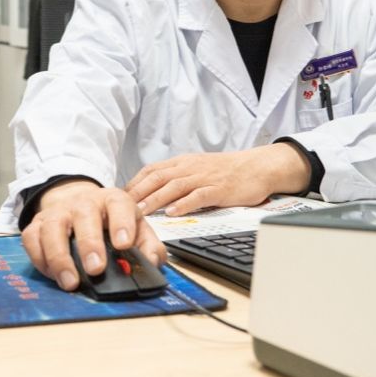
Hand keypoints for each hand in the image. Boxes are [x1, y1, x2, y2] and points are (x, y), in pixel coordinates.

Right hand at [20, 180, 166, 291]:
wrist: (79, 204)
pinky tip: (52, 274)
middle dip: (89, 243)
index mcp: (113, 201)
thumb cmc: (111, 222)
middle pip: (84, 216)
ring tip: (71, 282)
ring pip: (53, 227)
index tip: (123, 245)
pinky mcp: (38, 224)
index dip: (122, 224)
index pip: (119, 205)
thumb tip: (153, 263)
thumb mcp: (136, 227)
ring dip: (60, 256)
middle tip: (96, 269)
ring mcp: (58, 212)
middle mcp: (84, 202)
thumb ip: (148, 245)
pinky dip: (40, 258)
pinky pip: (32, 238)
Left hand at [124, 144, 310, 216]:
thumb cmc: (227, 171)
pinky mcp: (219, 189)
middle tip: (120, 208)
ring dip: (154, 200)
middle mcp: (190, 167)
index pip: (152, 170)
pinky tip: (173, 212)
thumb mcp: (198, 168)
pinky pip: (199, 196)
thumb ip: (177, 177)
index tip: (118, 197)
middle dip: (137, 193)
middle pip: (157, 177)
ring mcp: (204, 177)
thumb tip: (153, 191)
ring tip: (139, 213)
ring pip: (174, 186)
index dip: (134, 183)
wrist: (258, 166)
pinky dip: (184, 204)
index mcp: (183, 163)